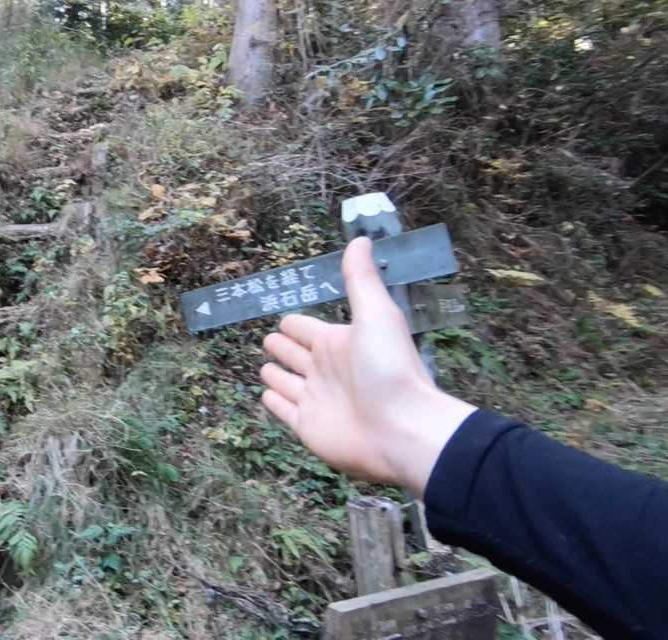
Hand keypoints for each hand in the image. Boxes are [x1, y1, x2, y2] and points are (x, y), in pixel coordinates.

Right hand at [258, 236, 475, 495]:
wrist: (402, 429)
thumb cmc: (389, 369)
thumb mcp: (376, 315)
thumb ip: (361, 280)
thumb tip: (360, 238)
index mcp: (338, 343)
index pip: (307, 329)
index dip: (295, 324)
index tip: (282, 319)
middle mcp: (325, 370)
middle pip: (296, 355)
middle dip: (282, 346)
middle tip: (269, 338)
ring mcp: (315, 399)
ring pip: (288, 382)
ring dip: (276, 374)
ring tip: (265, 366)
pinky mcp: (307, 426)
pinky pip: (284, 410)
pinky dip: (274, 402)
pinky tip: (266, 395)